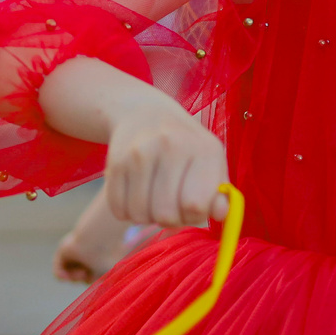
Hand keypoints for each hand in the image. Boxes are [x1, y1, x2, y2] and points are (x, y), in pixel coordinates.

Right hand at [103, 92, 230, 227]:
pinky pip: (119, 209)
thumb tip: (220, 214)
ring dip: (148, 217)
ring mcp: (139, 154)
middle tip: (172, 206)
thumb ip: (219, 191)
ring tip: (155, 198)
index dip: (195, 216)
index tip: (194, 207)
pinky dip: (128, 211)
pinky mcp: (115, 162)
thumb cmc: (186, 146)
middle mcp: (171, 147)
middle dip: (171, 220)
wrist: (146, 114)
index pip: (196, 204)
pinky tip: (137, 194)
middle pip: (166, 215)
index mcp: (203, 149)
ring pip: (140, 215)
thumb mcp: (211, 161)